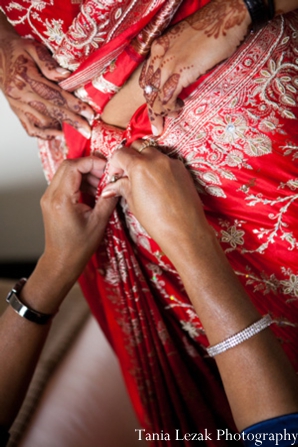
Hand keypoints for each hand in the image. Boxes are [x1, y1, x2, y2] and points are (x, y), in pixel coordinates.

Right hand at [0, 32, 93, 139]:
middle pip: (51, 111)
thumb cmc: (19, 50)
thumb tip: (66, 75)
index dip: (73, 105)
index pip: (54, 94)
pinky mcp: (16, 111)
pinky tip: (58, 135)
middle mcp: (20, 93)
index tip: (89, 113)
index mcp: (25, 76)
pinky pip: (30, 128)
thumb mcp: (33, 48)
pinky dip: (45, 135)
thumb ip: (48, 63)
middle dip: (72, 121)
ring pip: (41, 123)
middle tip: (88, 130)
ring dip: (60, 129)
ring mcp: (17, 105)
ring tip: (77, 133)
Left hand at [41, 157, 116, 278]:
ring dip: (85, 174)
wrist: (62, 261)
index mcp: (62, 200)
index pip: (74, 167)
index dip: (92, 162)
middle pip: (68, 165)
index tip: (106, 167)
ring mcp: (49, 197)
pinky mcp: (51, 200)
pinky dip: (79, 181)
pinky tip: (92, 191)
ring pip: (66, 172)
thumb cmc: (78, 247)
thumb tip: (117, 184)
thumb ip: (107, 199)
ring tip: (101, 185)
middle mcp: (51, 196)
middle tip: (105, 175)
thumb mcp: (98, 222)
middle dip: (89, 166)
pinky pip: (65, 182)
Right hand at [102, 145, 210, 261]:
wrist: (184, 230)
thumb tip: (111, 187)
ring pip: (153, 152)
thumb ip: (123, 188)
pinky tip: (158, 183)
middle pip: (137, 146)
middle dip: (130, 157)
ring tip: (143, 179)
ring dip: (145, 160)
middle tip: (127, 174)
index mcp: (140, 167)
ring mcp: (171, 162)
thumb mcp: (134, 203)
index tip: (115, 175)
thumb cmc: (157, 220)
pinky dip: (159, 167)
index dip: (115, 164)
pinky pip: (166, 161)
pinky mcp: (182, 169)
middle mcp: (156, 159)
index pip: (121, 153)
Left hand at [140, 0, 249, 134]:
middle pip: (148, 90)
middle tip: (157, 125)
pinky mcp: (180, 71)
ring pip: (155, 97)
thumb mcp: (187, 43)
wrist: (228, 14)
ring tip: (171, 118)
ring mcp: (168, 63)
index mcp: (159, 47)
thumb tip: (181, 77)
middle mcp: (159, 55)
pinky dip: (169, 109)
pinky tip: (178, 110)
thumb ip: (179, 59)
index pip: (147, 78)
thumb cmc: (213, 28)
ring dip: (161, 112)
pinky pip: (167, 98)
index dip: (150, 95)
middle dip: (152, 110)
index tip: (155, 107)